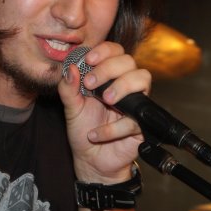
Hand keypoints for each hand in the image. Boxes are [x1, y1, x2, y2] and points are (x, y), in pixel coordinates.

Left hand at [57, 41, 151, 183]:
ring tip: (105, 100)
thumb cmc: (83, 129)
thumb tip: (70, 68)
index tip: (88, 60)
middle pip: (129, 61)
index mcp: (107, 77)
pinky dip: (112, 128)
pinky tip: (95, 134)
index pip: (114, 51)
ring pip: (143, 79)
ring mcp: (135, 103)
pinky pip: (135, 119)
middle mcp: (124, 85)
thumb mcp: (70, 108)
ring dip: (122, 87)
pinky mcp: (141, 125)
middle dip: (109, 69)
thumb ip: (68, 88)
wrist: (91, 160)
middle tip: (91, 85)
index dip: (104, 51)